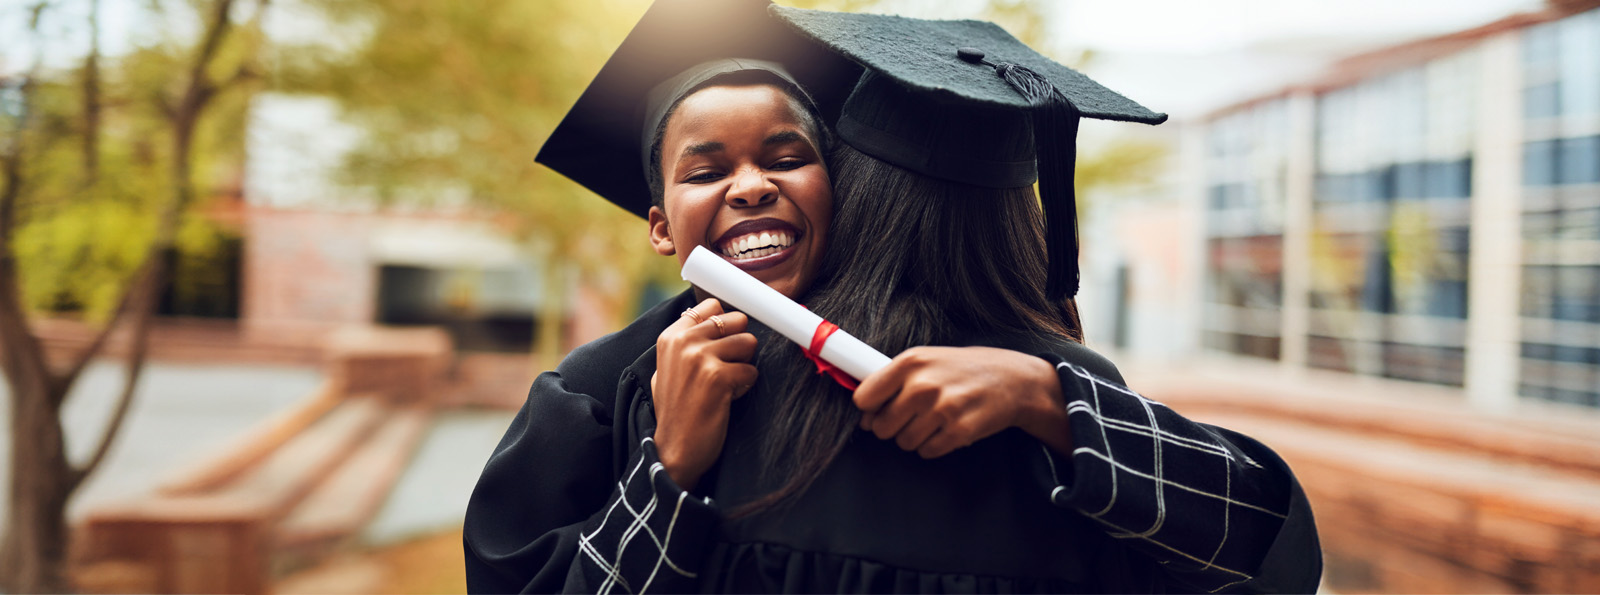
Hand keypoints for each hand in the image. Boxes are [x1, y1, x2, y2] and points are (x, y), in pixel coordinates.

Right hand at [650, 298, 756, 490]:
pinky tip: (727, 399)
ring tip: (726, 385)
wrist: (674, 450)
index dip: (725, 324)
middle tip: (727, 367)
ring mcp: (700, 357)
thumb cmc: (676, 411)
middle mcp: (684, 342)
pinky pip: (752, 371)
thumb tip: (713, 319)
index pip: (711, 306)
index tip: (724, 343)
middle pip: (735, 320)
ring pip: (748, 343)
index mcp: (670, 337)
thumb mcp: (668, 369)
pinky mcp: (718, 377)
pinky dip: (745, 387)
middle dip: (739, 343)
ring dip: (744, 365)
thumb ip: (686, 342)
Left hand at [853, 346, 1070, 458]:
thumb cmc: (963, 369)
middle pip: (881, 426)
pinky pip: (927, 452)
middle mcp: (924, 385)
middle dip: (893, 426)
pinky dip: (934, 446)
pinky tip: (947, 429)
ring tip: (934, 420)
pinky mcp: (959, 431)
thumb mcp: (927, 360)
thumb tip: (865, 416)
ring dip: (915, 437)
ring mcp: (942, 409)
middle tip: (913, 416)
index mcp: (911, 362)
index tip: (880, 409)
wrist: (1013, 380)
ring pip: (903, 442)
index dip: (870, 408)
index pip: (864, 398)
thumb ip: (893, 381)